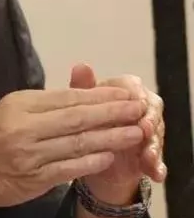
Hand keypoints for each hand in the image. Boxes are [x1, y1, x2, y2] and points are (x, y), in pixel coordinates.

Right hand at [0, 87, 145, 210]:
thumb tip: (77, 96)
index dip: (97, 95)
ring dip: (110, 138)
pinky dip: (92, 162)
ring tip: (134, 132)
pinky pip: (70, 168)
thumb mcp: (6, 111)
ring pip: (78, 144)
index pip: (64, 98)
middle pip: (76, 118)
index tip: (122, 92)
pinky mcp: (35, 179)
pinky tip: (110, 156)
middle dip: (111, 112)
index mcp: (17, 105)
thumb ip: (38, 105)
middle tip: (137, 108)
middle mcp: (24, 127)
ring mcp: (30, 155)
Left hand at [70, 64, 165, 203]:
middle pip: (151, 111)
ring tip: (147, 156)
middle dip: (149, 121)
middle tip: (145, 130)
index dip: (135, 96)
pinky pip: (158, 162)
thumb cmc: (87, 122)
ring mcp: (149, 133)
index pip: (134, 88)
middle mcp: (141, 108)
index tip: (135, 105)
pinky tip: (155, 173)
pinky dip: (157, 167)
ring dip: (153, 146)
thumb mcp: (81, 106)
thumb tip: (81, 66)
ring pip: (156, 136)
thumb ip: (83, 87)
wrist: (91, 156)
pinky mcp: (150, 156)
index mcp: (125, 91)